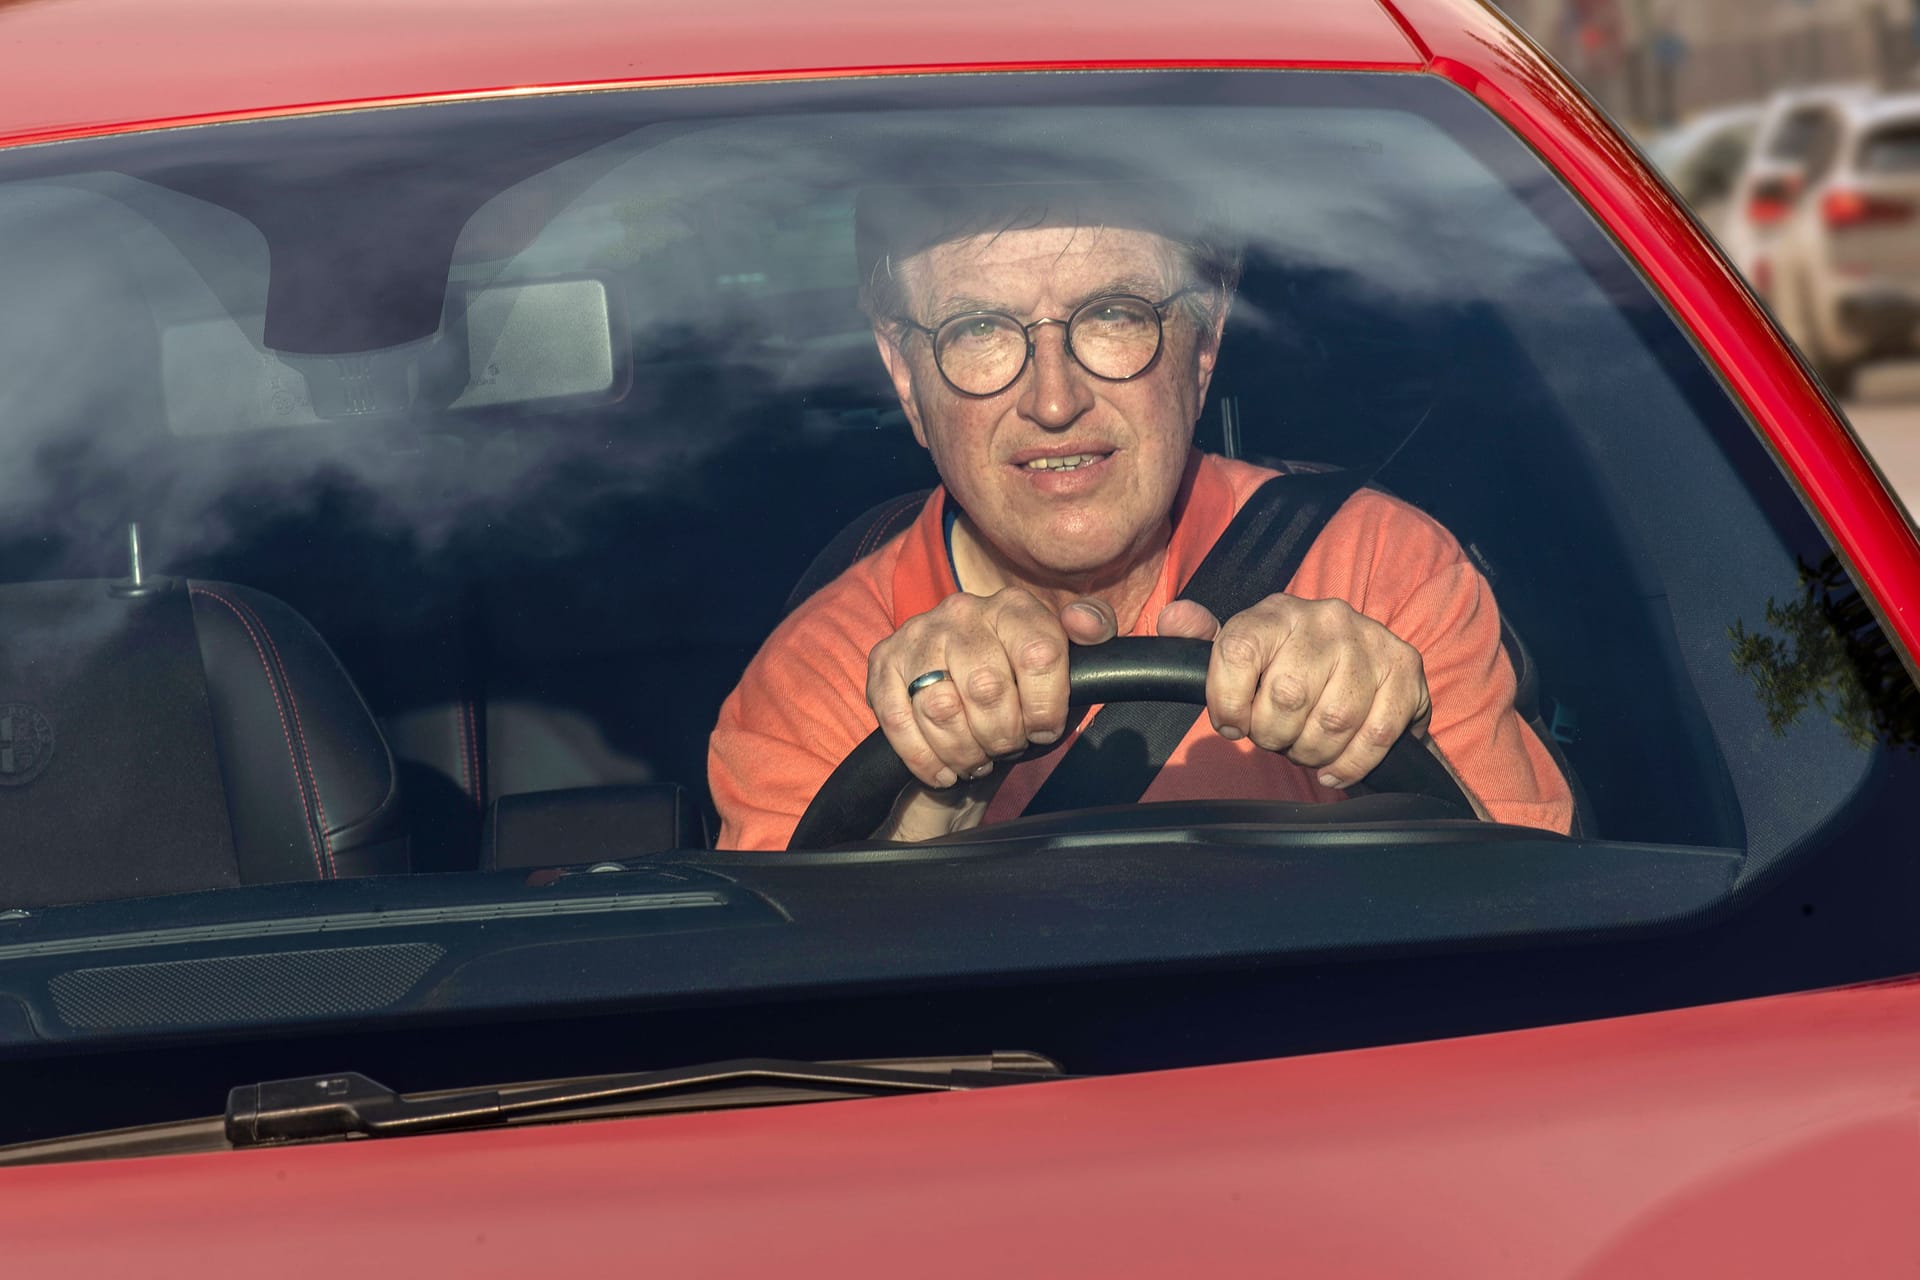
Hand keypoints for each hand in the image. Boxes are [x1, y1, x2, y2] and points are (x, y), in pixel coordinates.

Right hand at [865, 589, 1117, 839]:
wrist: (963, 708)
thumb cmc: (1021, 692)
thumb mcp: (1067, 668)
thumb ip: (1092, 636)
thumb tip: (1084, 622)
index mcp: (1012, 606)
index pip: (1039, 655)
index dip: (1044, 707)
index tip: (1043, 728)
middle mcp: (962, 611)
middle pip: (988, 688)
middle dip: (1002, 735)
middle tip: (1006, 747)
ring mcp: (918, 635)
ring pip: (941, 708)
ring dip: (964, 750)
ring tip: (977, 757)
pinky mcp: (882, 663)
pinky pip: (899, 720)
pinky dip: (925, 757)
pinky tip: (944, 769)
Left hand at [1156, 594, 1431, 790]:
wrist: (1358, 662)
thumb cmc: (1284, 665)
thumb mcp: (1239, 649)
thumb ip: (1199, 640)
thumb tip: (1174, 619)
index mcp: (1275, 612)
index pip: (1238, 653)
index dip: (1228, 701)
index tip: (1233, 723)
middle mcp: (1325, 618)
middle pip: (1287, 696)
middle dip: (1273, 735)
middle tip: (1276, 739)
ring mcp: (1369, 641)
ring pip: (1332, 720)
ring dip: (1311, 752)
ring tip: (1304, 748)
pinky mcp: (1405, 669)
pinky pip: (1375, 734)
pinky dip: (1350, 763)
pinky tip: (1333, 766)